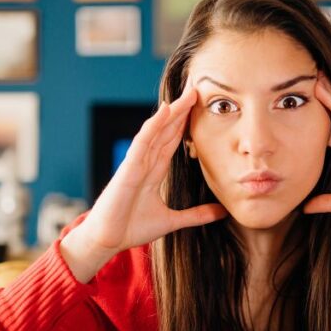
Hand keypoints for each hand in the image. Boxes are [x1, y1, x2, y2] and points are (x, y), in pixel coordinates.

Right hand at [63, 80, 227, 280]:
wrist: (108, 241)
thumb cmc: (131, 228)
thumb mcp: (172, 221)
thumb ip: (196, 215)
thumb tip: (223, 212)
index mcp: (154, 172)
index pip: (172, 142)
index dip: (185, 125)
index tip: (200, 109)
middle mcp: (145, 163)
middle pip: (166, 131)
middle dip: (181, 111)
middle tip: (197, 90)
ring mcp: (136, 163)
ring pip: (156, 131)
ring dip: (171, 112)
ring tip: (187, 94)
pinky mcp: (127, 169)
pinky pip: (142, 143)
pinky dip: (153, 126)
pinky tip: (164, 111)